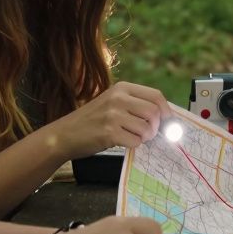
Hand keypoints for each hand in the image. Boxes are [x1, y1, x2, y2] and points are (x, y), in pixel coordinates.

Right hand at [50, 82, 170, 158]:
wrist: (64, 134)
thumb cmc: (92, 120)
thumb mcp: (112, 103)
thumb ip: (135, 104)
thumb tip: (165, 116)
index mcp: (122, 88)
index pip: (156, 96)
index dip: (166, 111)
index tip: (168, 122)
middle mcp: (118, 98)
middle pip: (154, 112)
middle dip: (156, 127)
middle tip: (148, 134)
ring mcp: (113, 115)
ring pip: (147, 128)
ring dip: (144, 137)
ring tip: (132, 137)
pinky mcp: (109, 133)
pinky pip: (136, 142)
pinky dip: (133, 145)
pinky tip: (122, 142)